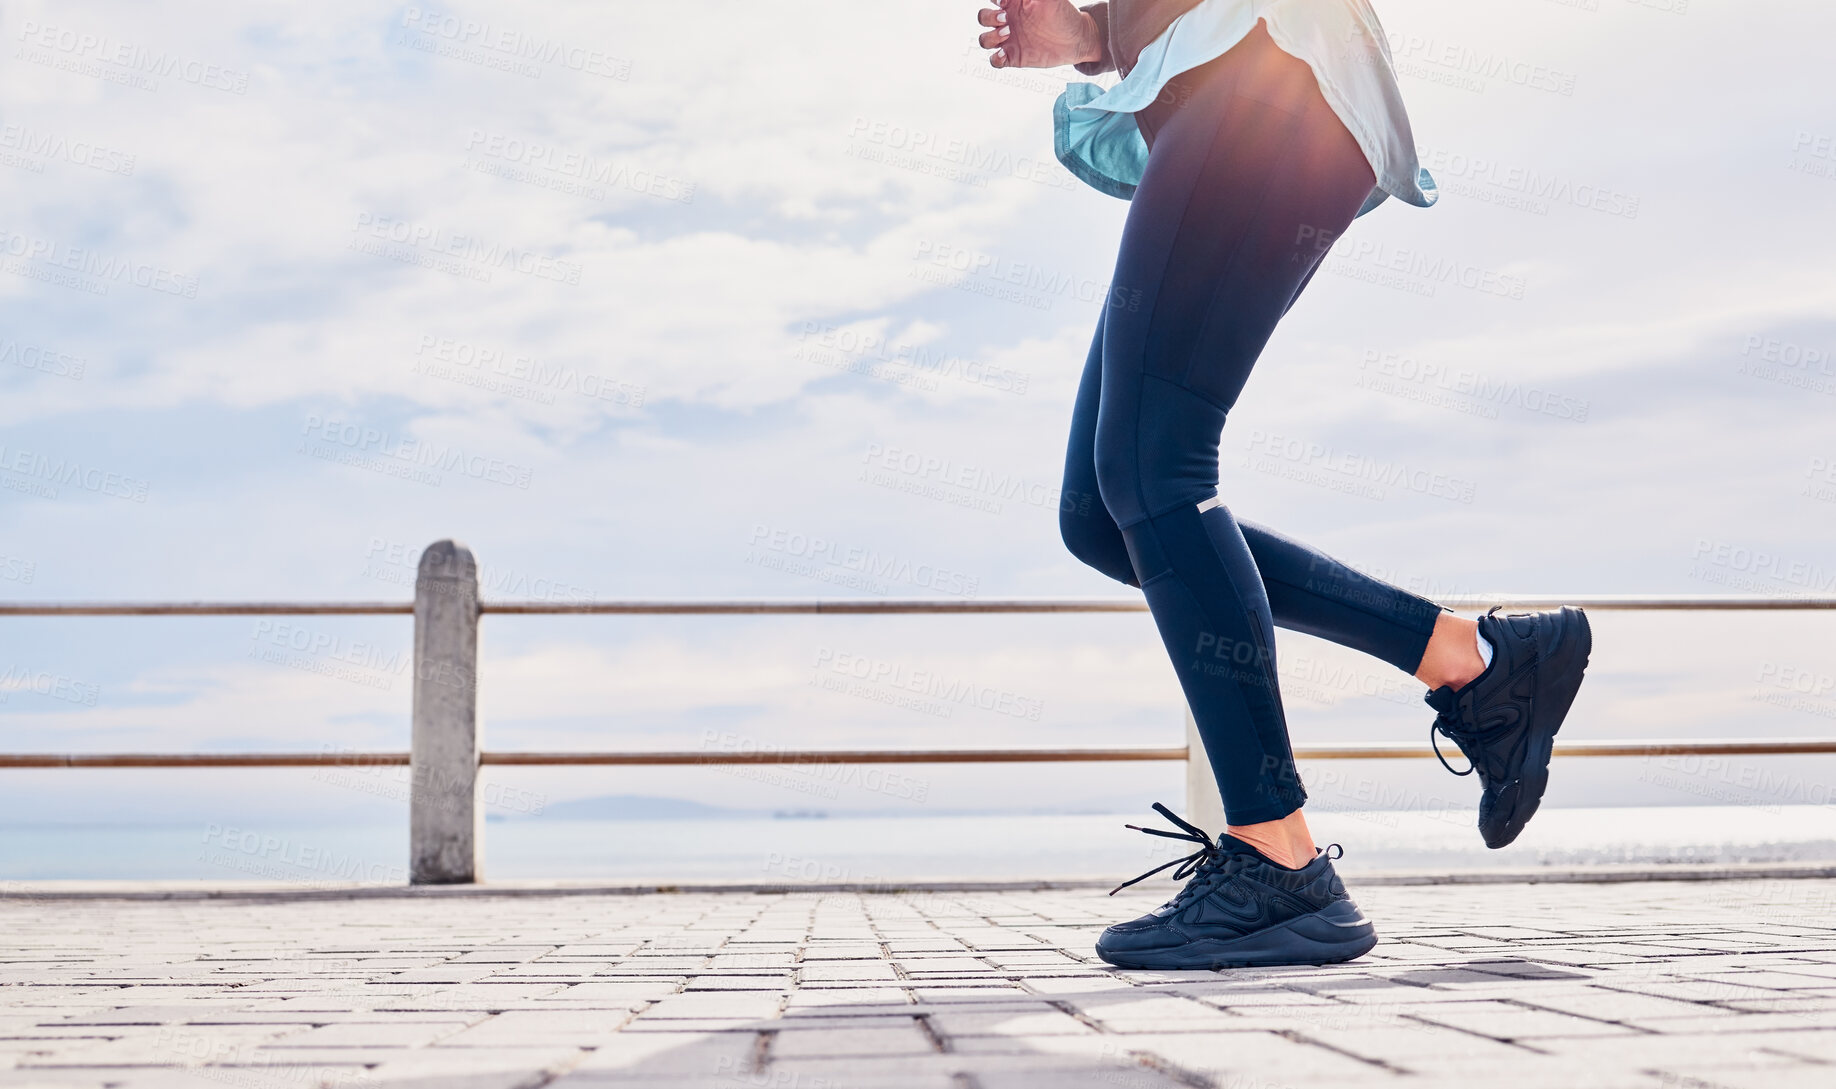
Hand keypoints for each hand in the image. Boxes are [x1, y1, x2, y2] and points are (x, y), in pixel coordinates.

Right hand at [976, 0, 1102, 69]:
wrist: (1075, 40)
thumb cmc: (1063, 15)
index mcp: (1014, 4)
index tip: (1004, 1)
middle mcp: (1008, 22)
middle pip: (983, 17)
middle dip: (989, 17)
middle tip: (1005, 19)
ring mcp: (1009, 41)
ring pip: (985, 39)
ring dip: (990, 37)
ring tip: (1007, 34)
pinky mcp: (1013, 57)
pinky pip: (995, 60)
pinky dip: (995, 58)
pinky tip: (1005, 54)